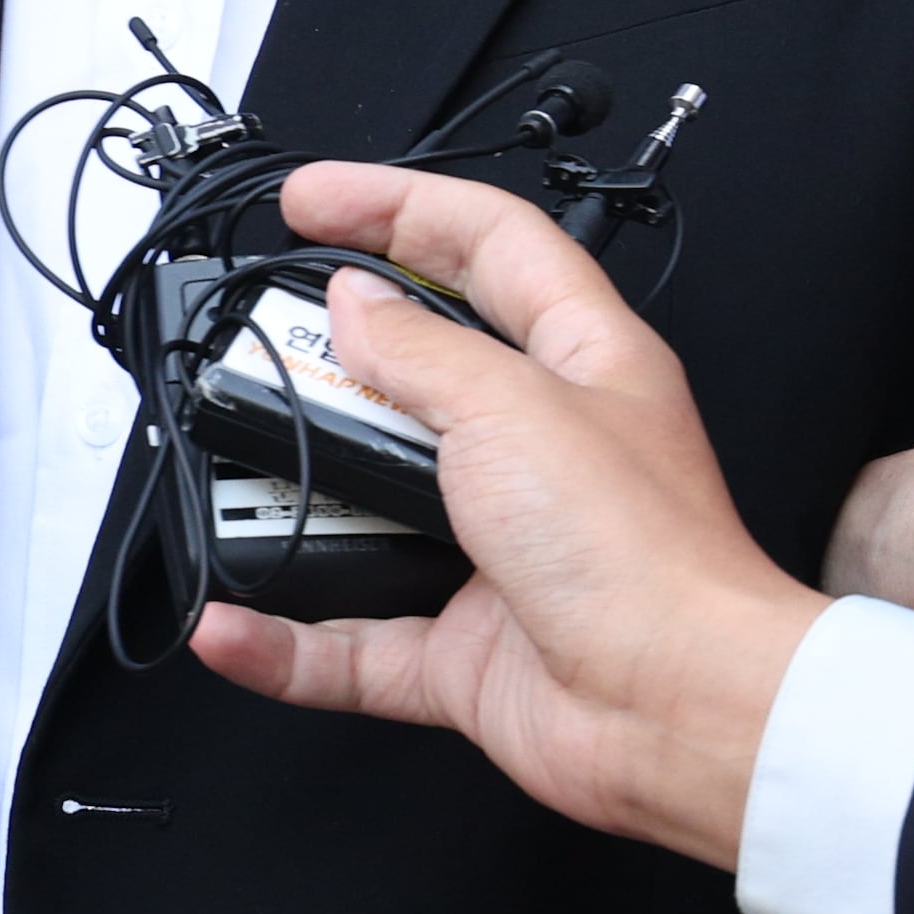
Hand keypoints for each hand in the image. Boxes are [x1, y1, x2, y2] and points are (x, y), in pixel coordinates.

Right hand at [185, 163, 823, 874]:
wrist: (679, 712)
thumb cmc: (646, 554)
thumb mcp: (512, 407)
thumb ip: (419, 350)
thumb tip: (355, 306)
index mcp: (581, 359)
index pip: (485, 243)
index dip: (397, 205)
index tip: (310, 201)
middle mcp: (542, 448)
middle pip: (418, 368)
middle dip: (334, 355)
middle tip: (262, 338)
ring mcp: (500, 549)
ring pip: (376, 505)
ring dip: (306, 496)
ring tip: (245, 471)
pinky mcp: (468, 645)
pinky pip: (353, 640)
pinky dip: (289, 640)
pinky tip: (234, 627)